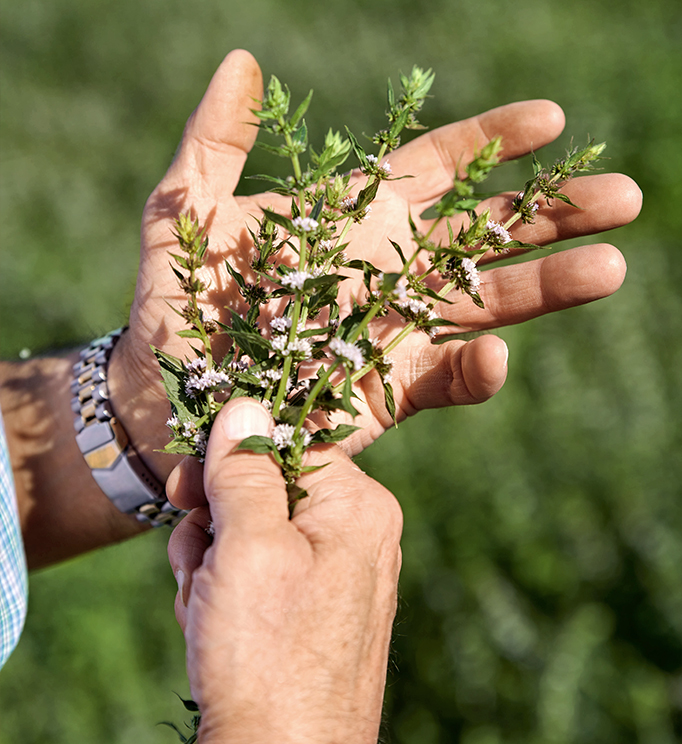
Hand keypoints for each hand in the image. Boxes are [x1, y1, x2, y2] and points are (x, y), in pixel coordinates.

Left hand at [109, 49, 641, 470]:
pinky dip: (475, 372)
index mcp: (348, 219)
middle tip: (622, 198)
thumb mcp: (182, 214)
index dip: (491, 143)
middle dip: (549, 214)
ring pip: (483, 304)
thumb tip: (242, 61)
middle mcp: (384, 271)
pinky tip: (497, 356)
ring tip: (610, 267)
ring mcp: (392, 333)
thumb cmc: (174, 308)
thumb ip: (215, 144)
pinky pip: (444, 381)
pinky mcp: (386, 393)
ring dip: (544, 287)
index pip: (434, 170)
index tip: (550, 122)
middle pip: (481, 235)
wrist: (166, 401)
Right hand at [167, 398, 401, 742]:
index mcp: (357, 507)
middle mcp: (355, 535)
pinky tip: (212, 623)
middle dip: (216, 519)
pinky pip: (257, 570)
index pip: (288, 443)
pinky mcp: (310, 607)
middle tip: (197, 556)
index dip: (232, 458)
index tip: (190, 483)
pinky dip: (223, 588)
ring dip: (212, 559)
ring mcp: (334, 573)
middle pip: (265, 487)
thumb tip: (244, 405)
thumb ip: (245, 470)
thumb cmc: (267, 654)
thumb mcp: (248, 546)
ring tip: (204, 603)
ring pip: (252, 530)